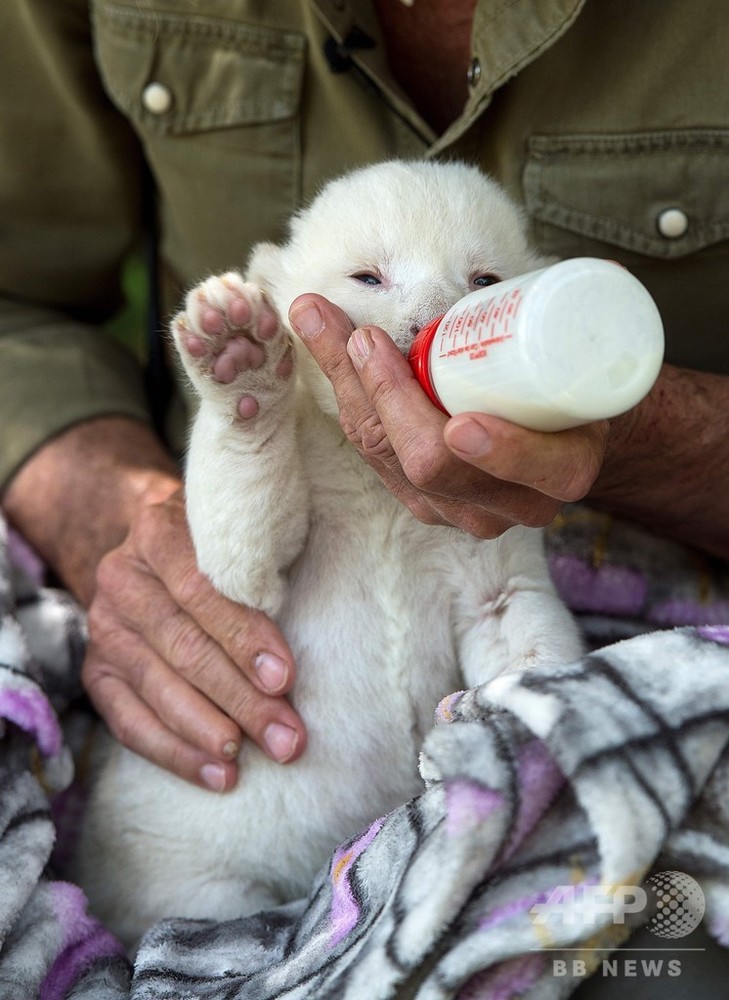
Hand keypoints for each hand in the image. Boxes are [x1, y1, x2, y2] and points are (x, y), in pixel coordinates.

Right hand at [83, 486, 305, 790]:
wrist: (160, 552)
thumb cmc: (225, 550)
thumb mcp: (244, 540)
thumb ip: (263, 570)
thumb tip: (319, 633)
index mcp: (158, 531)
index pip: (200, 588)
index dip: (243, 635)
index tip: (285, 677)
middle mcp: (122, 577)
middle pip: (183, 645)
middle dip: (240, 697)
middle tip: (287, 737)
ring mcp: (105, 627)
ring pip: (157, 687)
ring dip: (211, 731)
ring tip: (256, 758)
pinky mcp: (98, 672)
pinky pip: (131, 723)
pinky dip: (177, 754)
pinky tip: (219, 777)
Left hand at [289, 294, 607, 537]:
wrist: (552, 430)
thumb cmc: (566, 381)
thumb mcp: (582, 356)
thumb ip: (593, 319)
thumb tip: (608, 270)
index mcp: (564, 471)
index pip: (535, 469)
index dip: (503, 452)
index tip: (464, 423)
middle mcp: (510, 503)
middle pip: (433, 467)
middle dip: (390, 400)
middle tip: (364, 337)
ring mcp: (457, 509)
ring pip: (386, 456)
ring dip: (349, 384)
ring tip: (320, 319)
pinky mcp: (419, 499)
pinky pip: (369, 451)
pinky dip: (345, 392)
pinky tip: (325, 341)